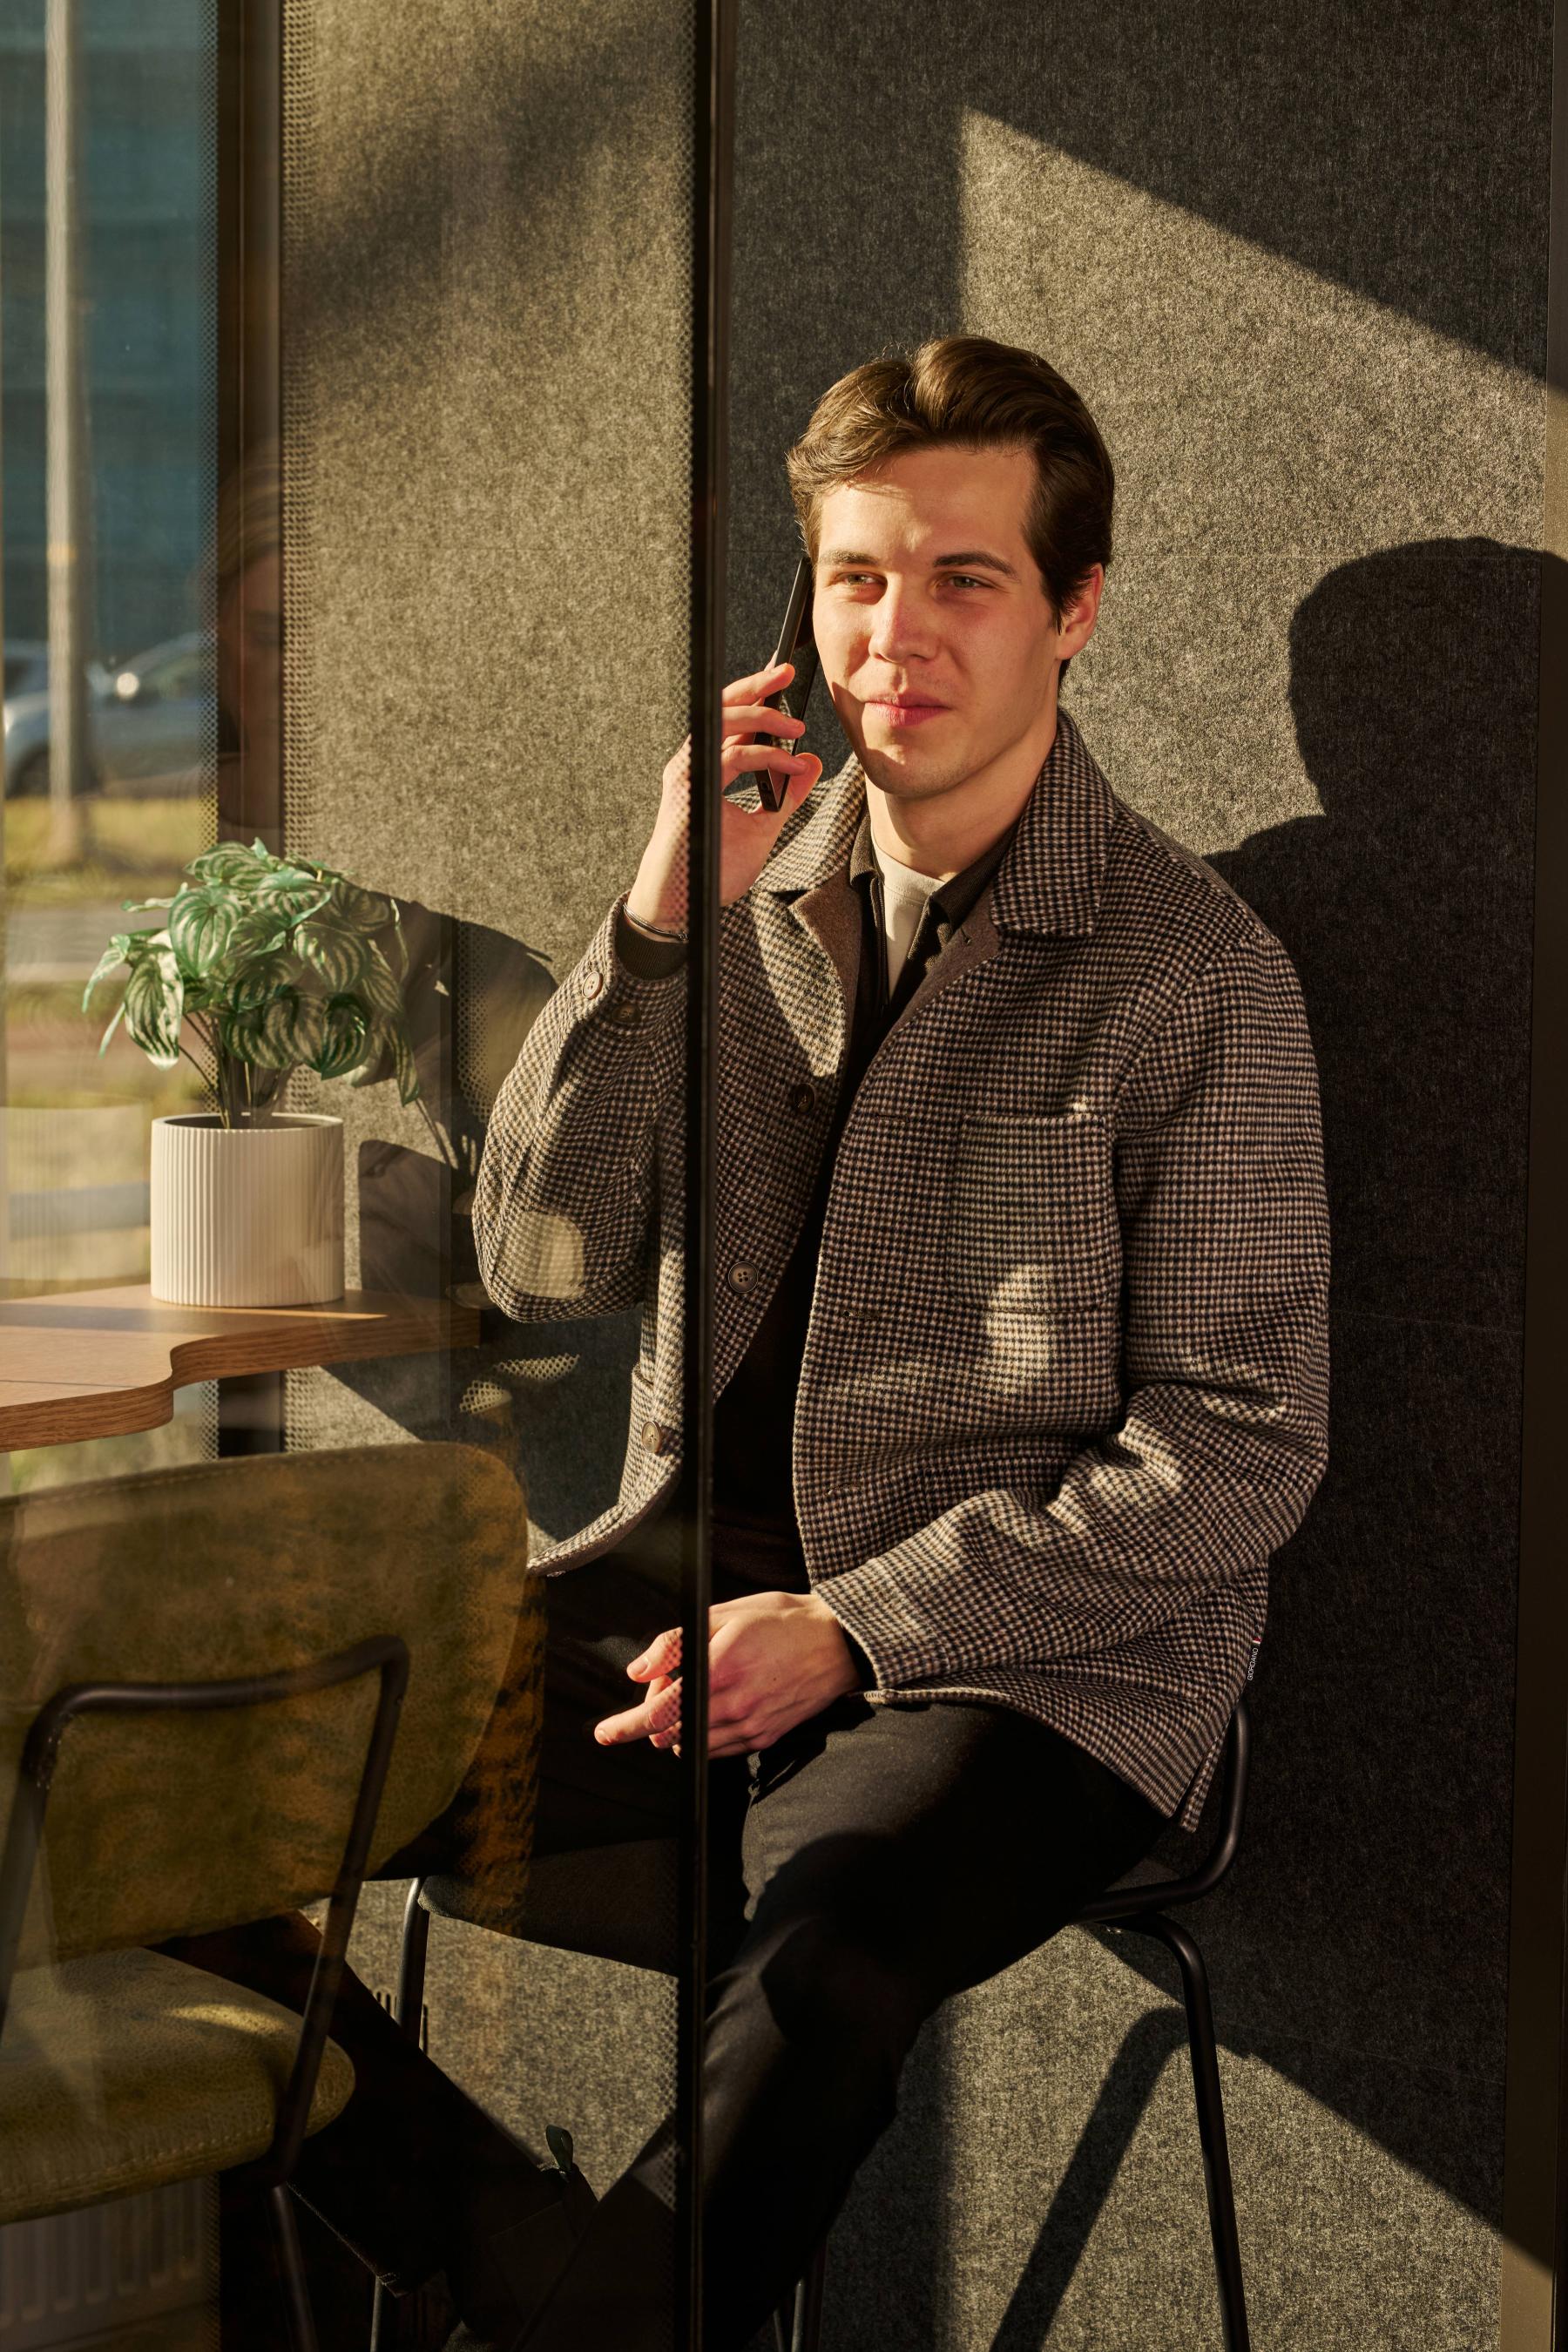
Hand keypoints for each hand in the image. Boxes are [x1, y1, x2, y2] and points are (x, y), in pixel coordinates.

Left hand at [592, 1589, 863, 1757]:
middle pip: (670, 1735)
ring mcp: (752, 1725)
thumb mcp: (724, 1613)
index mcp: (722, 1666)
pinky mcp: (764, 1737)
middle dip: (652, 1717)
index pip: (662, 1711)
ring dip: (677, 1729)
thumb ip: (675, 1642)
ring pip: (691, 1747)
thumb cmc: (783, 1620)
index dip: (627, 1726)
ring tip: (692, 1695)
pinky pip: (718, 1750)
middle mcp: (736, 1703)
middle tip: (664, 1686)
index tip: (606, 1732)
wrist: (838, 1643)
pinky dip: (702, 1736)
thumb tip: (639, 1669)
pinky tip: (713, 1707)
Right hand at [625, 660, 823, 933]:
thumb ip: (785, 796)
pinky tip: (789, 766)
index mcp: (705, 766)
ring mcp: (688, 774)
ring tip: (797, 728)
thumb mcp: (763, 827)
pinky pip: (730, 759)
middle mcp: (692, 763)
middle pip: (721, 707)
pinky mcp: (690, 790)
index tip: (782, 680)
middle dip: (755, 685)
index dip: (753, 693)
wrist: (682, 904)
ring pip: (724, 724)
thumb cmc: (712, 868)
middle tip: (786, 672)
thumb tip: (810, 763)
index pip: (728, 717)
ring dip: (764, 719)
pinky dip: (764, 758)